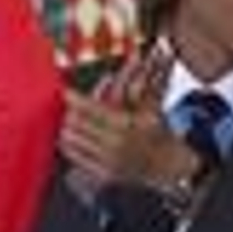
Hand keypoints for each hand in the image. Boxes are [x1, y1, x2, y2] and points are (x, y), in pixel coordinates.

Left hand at [61, 45, 197, 198]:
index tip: (65, 91)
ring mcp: (108, 161)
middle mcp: (115, 143)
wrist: (167, 165)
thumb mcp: (149, 103)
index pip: (91, 109)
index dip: (74, 98)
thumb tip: (130, 57)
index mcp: (127, 123)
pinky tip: (73, 138)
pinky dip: (70, 145)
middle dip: (70, 113)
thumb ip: (133, 82)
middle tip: (68, 106)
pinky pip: (74, 157)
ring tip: (69, 121)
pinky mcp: (102, 174)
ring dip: (67, 128)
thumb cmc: (155, 129)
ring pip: (71, 140)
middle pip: (76, 124)